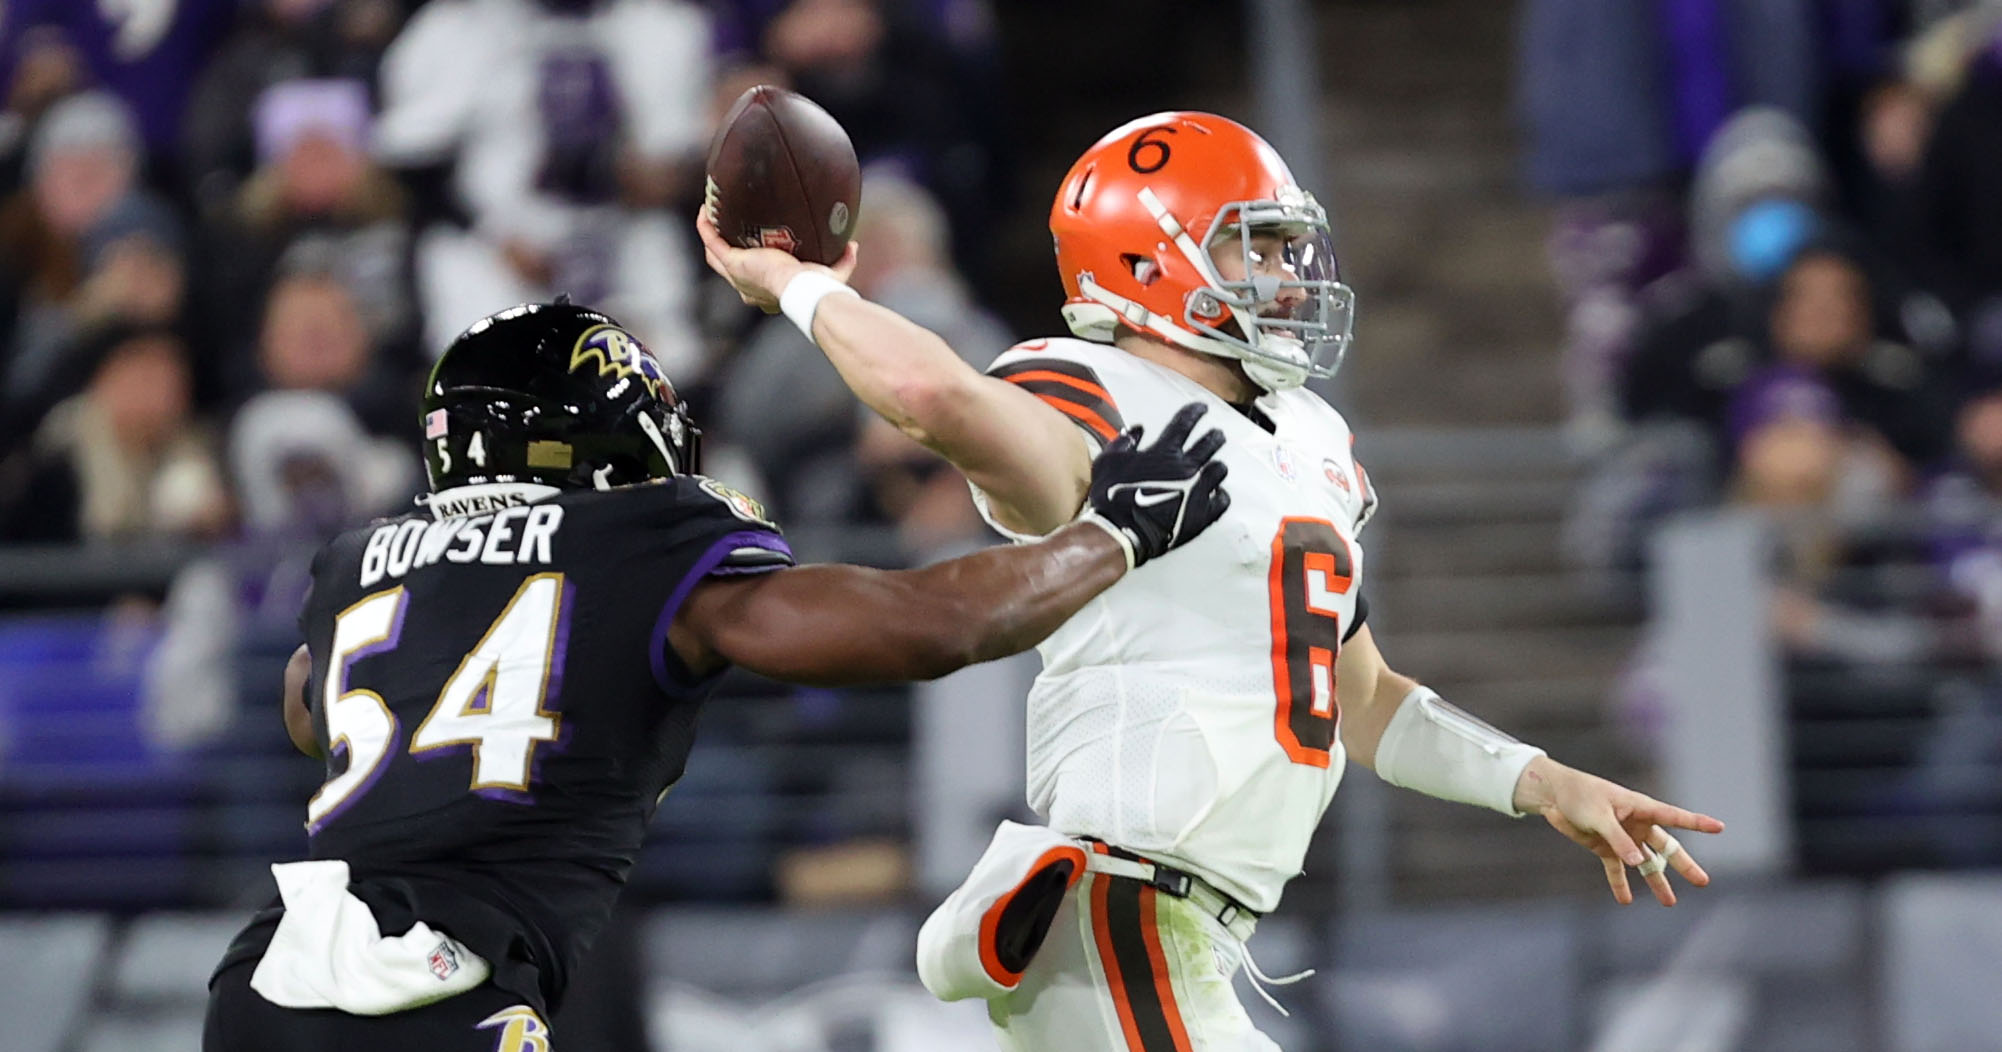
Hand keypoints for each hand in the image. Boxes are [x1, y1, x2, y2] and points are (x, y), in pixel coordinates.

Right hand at [696, 208, 857, 312]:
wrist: (803, 289)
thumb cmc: (816, 287)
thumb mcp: (832, 273)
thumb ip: (843, 261)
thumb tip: (852, 245)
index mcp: (766, 292)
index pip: (753, 280)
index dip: (750, 265)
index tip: (754, 248)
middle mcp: (747, 286)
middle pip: (726, 267)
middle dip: (724, 248)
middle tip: (725, 226)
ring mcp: (737, 275)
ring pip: (713, 255)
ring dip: (710, 235)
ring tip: (711, 215)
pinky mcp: (733, 262)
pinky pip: (711, 241)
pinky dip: (706, 226)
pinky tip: (706, 210)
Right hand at [1082, 402, 1229, 567]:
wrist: (1121, 532)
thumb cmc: (1112, 497)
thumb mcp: (1107, 461)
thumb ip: (1123, 442)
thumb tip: (1136, 430)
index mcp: (1165, 451)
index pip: (1186, 422)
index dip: (1196, 412)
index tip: (1202, 408)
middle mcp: (1187, 466)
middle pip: (1211, 443)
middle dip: (1215, 436)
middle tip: (1217, 435)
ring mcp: (1198, 490)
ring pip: (1220, 470)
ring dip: (1216, 466)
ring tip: (1215, 467)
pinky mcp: (1204, 514)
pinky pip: (1223, 499)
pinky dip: (1220, 495)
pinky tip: (1216, 495)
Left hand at [1513, 757, 1723, 905]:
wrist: (1553, 795)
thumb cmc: (1579, 795)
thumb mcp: (1599, 816)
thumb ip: (1619, 839)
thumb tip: (1639, 864)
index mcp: (1641, 808)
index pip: (1675, 817)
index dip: (1697, 823)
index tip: (1720, 827)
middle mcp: (1636, 824)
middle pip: (1666, 847)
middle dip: (1683, 865)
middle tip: (1703, 882)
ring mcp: (1622, 837)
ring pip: (1646, 862)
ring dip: (1656, 881)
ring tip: (1670, 902)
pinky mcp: (1604, 847)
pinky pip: (1616, 869)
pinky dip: (1620, 884)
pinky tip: (1625, 900)